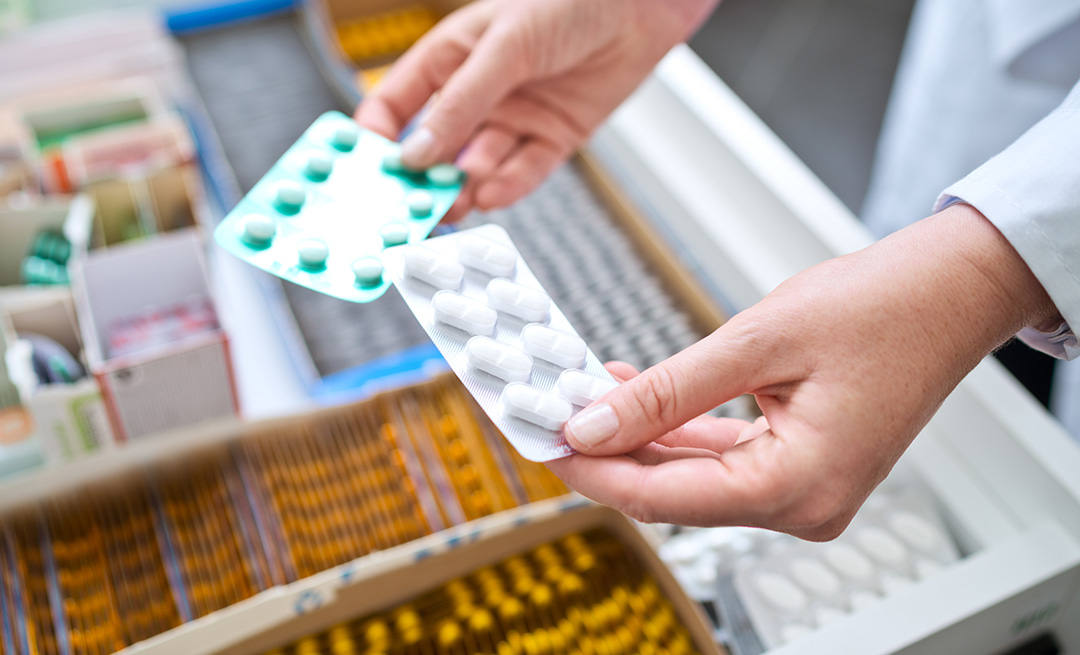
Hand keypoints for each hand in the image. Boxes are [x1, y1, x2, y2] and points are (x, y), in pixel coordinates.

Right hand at [355, 0, 715, 219]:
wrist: (641, 5)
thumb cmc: (567, 1)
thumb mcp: (504, 47)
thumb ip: (461, 103)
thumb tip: (414, 153)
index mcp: (448, 59)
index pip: (395, 105)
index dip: (377, 139)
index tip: (366, 171)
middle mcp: (476, 94)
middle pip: (434, 147)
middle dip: (420, 179)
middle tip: (408, 208)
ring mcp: (513, 119)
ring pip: (476, 167)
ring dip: (461, 189)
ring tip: (449, 207)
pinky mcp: (551, 139)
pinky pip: (522, 172)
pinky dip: (507, 187)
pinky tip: (490, 196)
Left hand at [547, 205, 1059, 539]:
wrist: (949, 290)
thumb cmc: (881, 308)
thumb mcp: (755, 343)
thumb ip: (667, 393)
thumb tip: (595, 425)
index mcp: (799, 488)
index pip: (663, 498)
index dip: (593, 470)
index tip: (544, 440)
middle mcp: (803, 505)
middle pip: (673, 493)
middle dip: (609, 451)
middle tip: (553, 412)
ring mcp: (804, 489)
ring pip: (691, 475)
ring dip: (637, 436)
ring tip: (585, 392)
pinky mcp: (800, 465)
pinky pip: (719, 457)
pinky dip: (675, 427)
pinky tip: (633, 393)